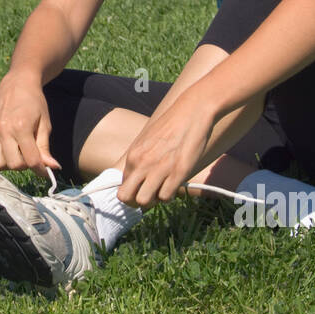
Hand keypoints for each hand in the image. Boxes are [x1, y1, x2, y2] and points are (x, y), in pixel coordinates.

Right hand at [0, 70, 62, 178]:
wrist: (18, 84)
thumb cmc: (34, 103)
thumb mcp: (45, 124)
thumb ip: (45, 148)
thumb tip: (52, 168)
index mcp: (21, 127)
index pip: (31, 161)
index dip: (41, 170)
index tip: (45, 170)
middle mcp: (3, 130)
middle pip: (13, 165)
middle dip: (24, 165)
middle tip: (29, 156)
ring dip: (8, 164)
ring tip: (16, 154)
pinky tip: (2, 155)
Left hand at [116, 93, 219, 207]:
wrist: (192, 111)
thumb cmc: (172, 126)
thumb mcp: (147, 141)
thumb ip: (140, 159)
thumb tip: (137, 179)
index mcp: (133, 155)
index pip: (122, 186)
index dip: (132, 192)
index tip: (142, 190)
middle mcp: (142, 164)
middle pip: (127, 198)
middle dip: (136, 202)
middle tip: (150, 196)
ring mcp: (159, 169)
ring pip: (145, 202)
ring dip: (154, 200)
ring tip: (164, 189)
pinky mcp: (177, 173)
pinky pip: (166, 197)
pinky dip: (170, 195)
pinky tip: (175, 184)